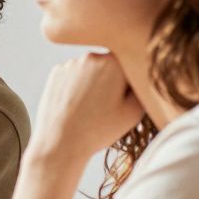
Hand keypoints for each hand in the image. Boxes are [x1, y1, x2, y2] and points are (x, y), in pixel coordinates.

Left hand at [30, 53, 144, 162]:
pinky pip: (74, 75)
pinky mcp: (56, 73)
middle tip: (108, 104)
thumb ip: (143, 87)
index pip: (131, 63)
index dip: (131, 81)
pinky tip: (76, 104)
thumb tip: (142, 75)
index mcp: (114, 63)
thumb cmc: (100, 129)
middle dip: (113, 80)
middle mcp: (91, 57)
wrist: (60, 142)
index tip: (125, 97)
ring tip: (90, 107)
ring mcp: (71, 63)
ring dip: (94, 82)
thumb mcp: (134, 112)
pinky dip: (77, 86)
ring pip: (91, 70)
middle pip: (111, 65)